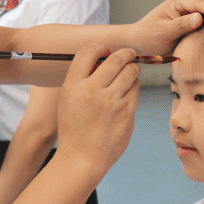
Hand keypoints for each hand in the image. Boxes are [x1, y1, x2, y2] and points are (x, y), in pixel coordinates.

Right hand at [54, 44, 139, 176]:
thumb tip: (105, 57)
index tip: (106, 49)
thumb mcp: (68, 99)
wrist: (82, 157)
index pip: (89, 52)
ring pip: (131, 71)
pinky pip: (136, 89)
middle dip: (125, 53)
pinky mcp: (126, 112)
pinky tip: (127, 92)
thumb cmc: (75, 127)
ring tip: (129, 73)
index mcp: (73, 85)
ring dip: (132, 69)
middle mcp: (92, 91)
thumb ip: (83, 78)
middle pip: (116, 58)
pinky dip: (133, 87)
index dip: (101, 47)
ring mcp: (111, 102)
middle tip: (129, 55)